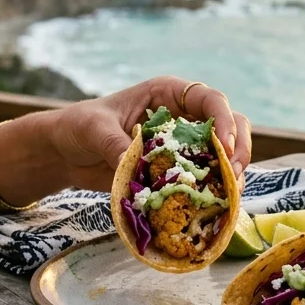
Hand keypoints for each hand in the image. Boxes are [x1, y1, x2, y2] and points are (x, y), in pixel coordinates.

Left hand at [44, 76, 252, 190]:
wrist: (65, 153)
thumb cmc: (78, 126)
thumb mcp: (94, 129)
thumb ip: (116, 144)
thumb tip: (134, 167)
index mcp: (168, 94)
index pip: (209, 100)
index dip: (224, 121)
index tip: (224, 147)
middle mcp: (183, 116)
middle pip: (229, 126)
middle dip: (239, 150)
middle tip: (235, 178)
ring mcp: (183, 145)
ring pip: (223, 155)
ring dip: (232, 176)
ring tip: (230, 200)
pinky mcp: (176, 171)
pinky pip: (204, 180)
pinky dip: (213, 194)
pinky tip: (215, 210)